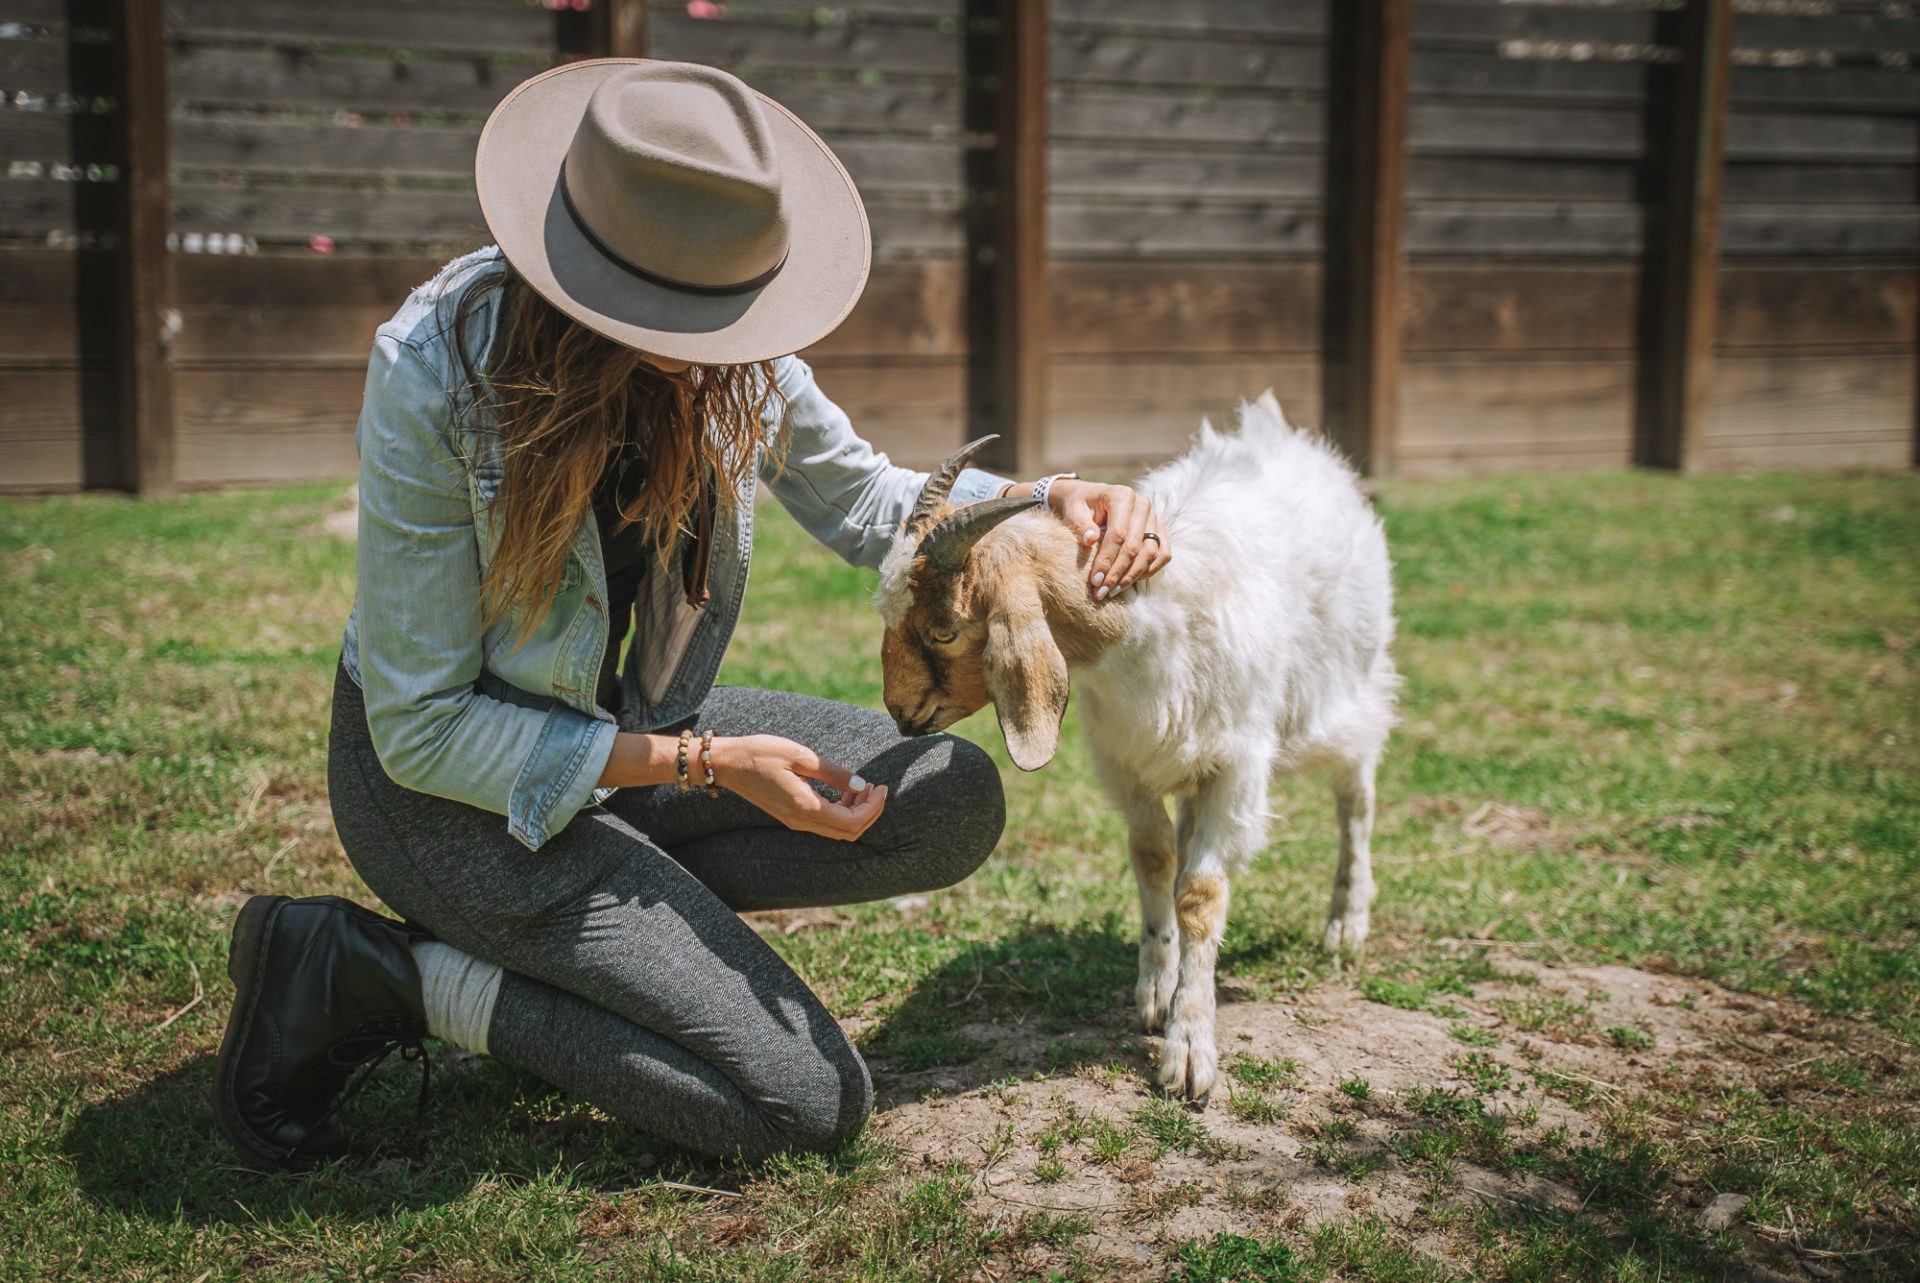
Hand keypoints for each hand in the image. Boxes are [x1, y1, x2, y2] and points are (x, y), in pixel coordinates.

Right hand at [710, 734, 886, 840]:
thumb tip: (861, 785)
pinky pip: (826, 823)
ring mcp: (796, 822)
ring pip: (838, 830)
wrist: (727, 764)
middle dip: (870, 812)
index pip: (852, 822)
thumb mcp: (800, 756)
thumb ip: (833, 773)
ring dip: (857, 812)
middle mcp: (801, 821)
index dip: (873, 808)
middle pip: (849, 833)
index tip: (880, 786)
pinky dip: (843, 811)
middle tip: (877, 787)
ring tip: (863, 786)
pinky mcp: (792, 816)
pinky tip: (845, 791)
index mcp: (805, 808)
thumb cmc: (761, 753)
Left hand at [1046, 479, 1172, 597]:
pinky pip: (1163, 554)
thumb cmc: (1079, 506)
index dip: (1107, 560)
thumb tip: (1090, 540)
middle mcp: (1142, 505)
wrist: (1090, 498)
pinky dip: (1149, 570)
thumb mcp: (1073, 511)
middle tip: (1102, 591)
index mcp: (1121, 496)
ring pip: (1151, 552)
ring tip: (1113, 590)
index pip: (1119, 534)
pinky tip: (1129, 581)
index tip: (1095, 580)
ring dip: (1133, 575)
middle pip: (1136, 546)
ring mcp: (1154, 517)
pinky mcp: (1159, 529)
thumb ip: (1081, 525)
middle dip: (1118, 573)